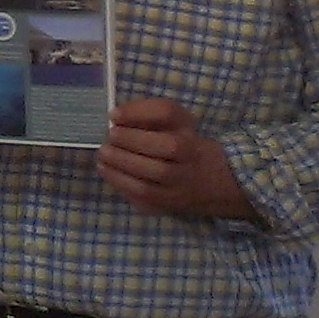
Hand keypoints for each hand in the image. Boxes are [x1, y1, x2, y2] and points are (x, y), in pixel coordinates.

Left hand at [97, 98, 259, 221]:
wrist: (215, 181)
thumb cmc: (183, 144)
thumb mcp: (175, 123)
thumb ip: (147, 115)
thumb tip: (115, 116)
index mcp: (188, 130)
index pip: (168, 114)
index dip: (138, 112)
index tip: (114, 115)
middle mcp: (190, 157)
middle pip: (167, 147)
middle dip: (131, 141)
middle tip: (109, 137)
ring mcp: (181, 186)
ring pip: (154, 179)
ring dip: (121, 167)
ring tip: (103, 155)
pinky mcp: (169, 205)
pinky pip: (144, 199)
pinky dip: (122, 185)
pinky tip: (108, 172)